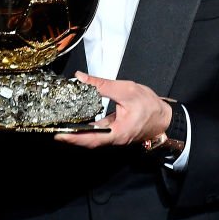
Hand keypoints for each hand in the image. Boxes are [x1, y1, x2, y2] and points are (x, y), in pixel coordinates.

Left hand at [54, 71, 171, 148]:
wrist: (165, 117)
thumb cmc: (150, 105)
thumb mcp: (127, 90)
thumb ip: (103, 85)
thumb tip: (81, 78)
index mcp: (118, 132)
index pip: (92, 139)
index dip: (74, 138)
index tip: (59, 134)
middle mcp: (114, 139)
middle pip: (88, 141)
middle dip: (70, 136)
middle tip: (53, 129)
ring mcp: (114, 138)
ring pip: (92, 138)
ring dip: (77, 133)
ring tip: (61, 124)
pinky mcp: (114, 134)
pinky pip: (97, 133)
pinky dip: (86, 128)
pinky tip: (78, 121)